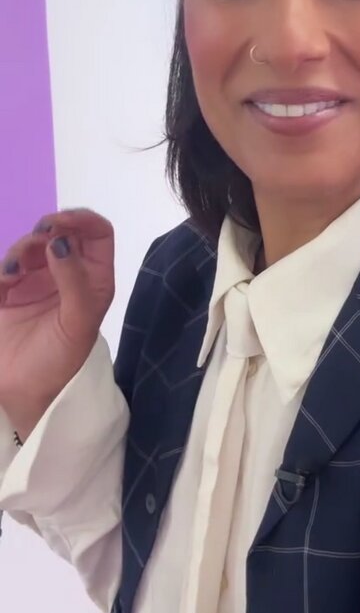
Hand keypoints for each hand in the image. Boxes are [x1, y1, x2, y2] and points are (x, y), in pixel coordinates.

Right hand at [0, 208, 115, 437]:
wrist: (24, 393)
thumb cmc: (60, 360)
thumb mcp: (78, 322)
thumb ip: (74, 281)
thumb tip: (60, 242)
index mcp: (94, 279)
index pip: (98, 233)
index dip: (83, 219)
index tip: (61, 222)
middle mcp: (69, 274)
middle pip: (62, 231)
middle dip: (49, 228)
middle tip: (38, 239)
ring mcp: (38, 280)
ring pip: (32, 243)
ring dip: (24, 247)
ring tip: (16, 270)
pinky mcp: (10, 289)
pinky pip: (8, 263)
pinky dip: (6, 265)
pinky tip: (6, 281)